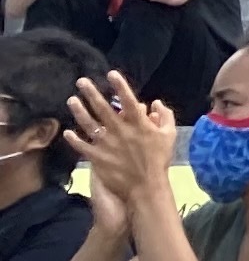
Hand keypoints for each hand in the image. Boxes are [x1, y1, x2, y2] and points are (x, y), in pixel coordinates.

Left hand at [63, 76, 174, 219]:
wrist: (145, 186)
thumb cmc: (159, 160)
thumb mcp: (169, 135)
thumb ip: (165, 116)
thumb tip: (154, 102)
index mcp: (139, 123)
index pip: (128, 100)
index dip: (120, 86)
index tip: (111, 73)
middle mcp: (120, 130)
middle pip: (103, 108)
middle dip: (91, 93)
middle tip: (81, 81)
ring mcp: (106, 144)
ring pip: (89, 124)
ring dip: (79, 111)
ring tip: (71, 100)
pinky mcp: (97, 157)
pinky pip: (82, 146)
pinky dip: (74, 139)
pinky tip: (67, 132)